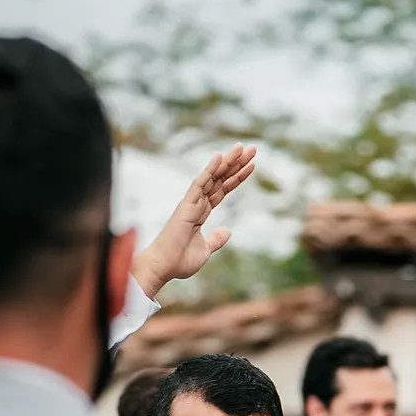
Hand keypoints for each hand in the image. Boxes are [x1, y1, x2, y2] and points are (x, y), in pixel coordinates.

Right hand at [130, 144, 257, 297]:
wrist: (164, 267)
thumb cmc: (180, 261)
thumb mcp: (206, 250)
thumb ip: (216, 239)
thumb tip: (227, 231)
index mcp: (201, 212)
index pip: (222, 190)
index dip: (236, 177)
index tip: (251, 165)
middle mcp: (197, 203)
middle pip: (220, 179)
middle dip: (236, 163)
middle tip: (252, 148)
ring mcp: (191, 203)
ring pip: (213, 177)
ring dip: (228, 162)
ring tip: (243, 147)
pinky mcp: (186, 206)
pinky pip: (200, 184)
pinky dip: (209, 170)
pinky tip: (220, 157)